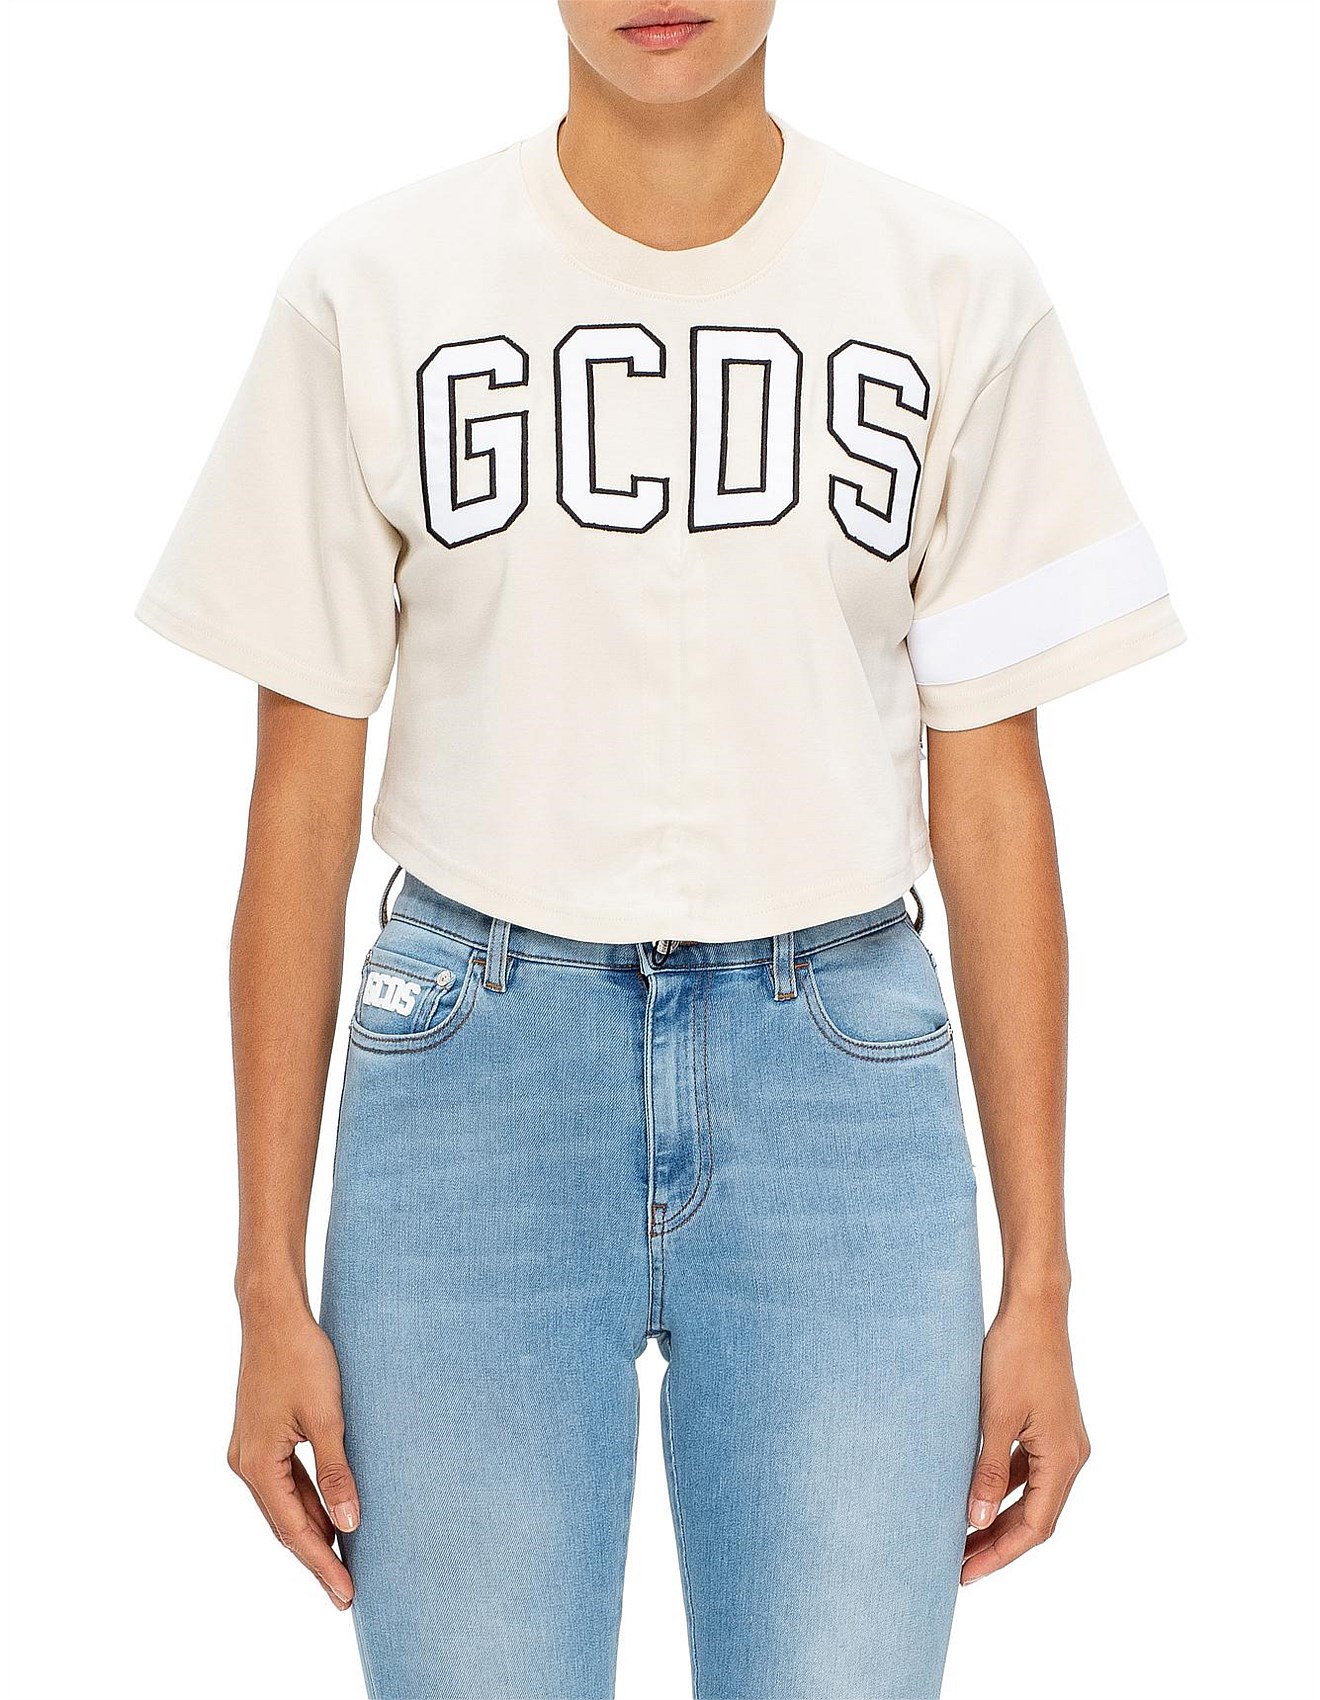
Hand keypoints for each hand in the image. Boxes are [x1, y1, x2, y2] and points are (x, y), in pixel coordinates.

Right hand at [227, 1302, 359, 1610]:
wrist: (273, 1315)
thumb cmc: (301, 1358)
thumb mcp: (327, 1417)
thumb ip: (335, 1473)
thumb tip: (348, 1525)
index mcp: (258, 1465)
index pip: (294, 1530)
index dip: (322, 1564)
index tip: (346, 1594)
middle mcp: (245, 1464)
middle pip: (286, 1523)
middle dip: (318, 1557)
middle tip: (347, 1591)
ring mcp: (249, 1450)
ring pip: (284, 1503)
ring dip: (313, 1530)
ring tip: (343, 1561)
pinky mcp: (258, 1436)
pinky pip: (284, 1482)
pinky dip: (306, 1502)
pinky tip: (328, 1514)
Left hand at [962, 1296, 1090, 1583]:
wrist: (1034, 1309)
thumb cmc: (1015, 1356)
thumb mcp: (995, 1416)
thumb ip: (987, 1470)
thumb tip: (975, 1521)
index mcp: (1064, 1459)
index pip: (1034, 1527)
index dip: (999, 1554)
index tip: (965, 1573)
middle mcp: (1070, 1455)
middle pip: (1034, 1516)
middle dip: (996, 1542)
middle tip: (957, 1565)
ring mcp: (1061, 1440)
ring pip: (1030, 1495)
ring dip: (998, 1516)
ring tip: (960, 1537)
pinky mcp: (1049, 1425)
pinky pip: (1028, 1470)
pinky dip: (1003, 1487)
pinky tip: (974, 1494)